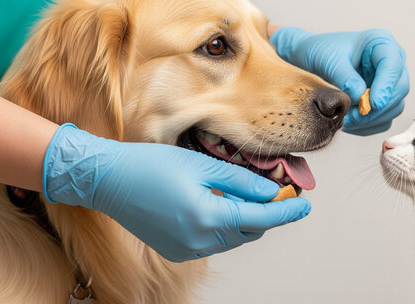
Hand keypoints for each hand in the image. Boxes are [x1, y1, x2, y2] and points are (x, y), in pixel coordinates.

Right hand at [43, 124, 310, 261]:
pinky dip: (227, 225)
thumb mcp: (202, 165)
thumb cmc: (151, 165)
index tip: (306, 205)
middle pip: (249, 231)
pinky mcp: (178, 250)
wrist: (108, 181)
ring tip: (255, 196)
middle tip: (283, 193)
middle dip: (268, 214)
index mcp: (208, 217)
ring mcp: (188, 249)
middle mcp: (200, 241)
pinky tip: (225, 205)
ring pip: (233, 237)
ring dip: (248, 220)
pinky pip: (214, 241)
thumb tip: (272, 191)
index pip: (261, 217)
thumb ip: (241, 181)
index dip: (287, 211)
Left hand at [271, 28, 408, 134]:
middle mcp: (391, 62)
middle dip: (378, 108)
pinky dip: (368, 125)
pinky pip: (384, 119)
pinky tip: (349, 123)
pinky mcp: (383, 100)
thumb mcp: (329, 61)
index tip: (374, 104)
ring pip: (395, 107)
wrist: (312, 62)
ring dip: (372, 119)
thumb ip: (345, 77)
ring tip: (346, 120)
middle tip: (354, 117)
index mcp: (381, 43)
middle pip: (400, 89)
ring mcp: (389, 82)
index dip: (386, 86)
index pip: (393, 66)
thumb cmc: (321, 52)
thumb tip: (360, 97)